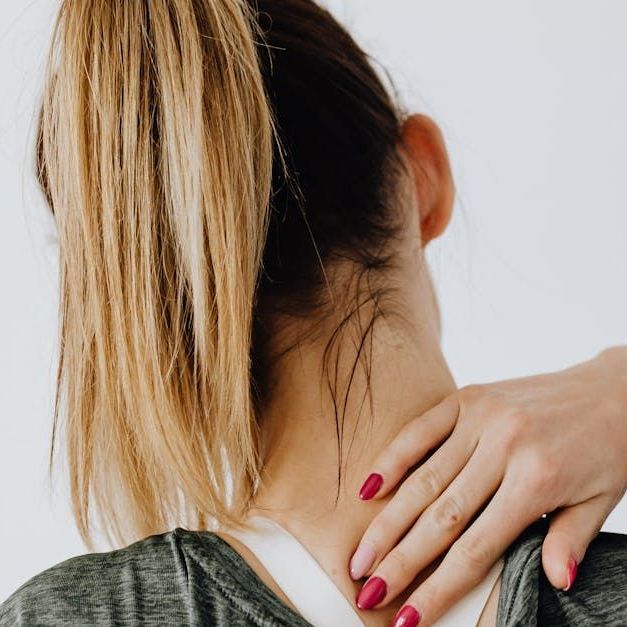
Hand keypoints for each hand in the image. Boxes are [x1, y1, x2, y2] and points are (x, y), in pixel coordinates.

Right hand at [350, 346, 626, 625]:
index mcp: (538, 480)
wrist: (612, 389)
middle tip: (366, 589)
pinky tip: (369, 487)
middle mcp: (503, 447)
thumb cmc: (608, 448)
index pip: (476, 547)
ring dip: (388, 520)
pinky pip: (422, 430)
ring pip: (424, 477)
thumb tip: (551, 583)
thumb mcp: (601, 502)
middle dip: (400, 559)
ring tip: (360, 553)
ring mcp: (482, 418)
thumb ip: (569, 540)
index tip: (407, 617)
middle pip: (440, 515)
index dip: (439, 588)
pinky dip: (393, 458)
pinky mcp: (469, 397)